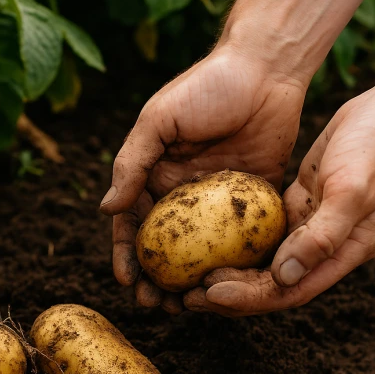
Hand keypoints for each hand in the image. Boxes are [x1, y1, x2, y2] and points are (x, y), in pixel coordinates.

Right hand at [98, 46, 305, 313]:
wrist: (267, 67)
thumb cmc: (206, 87)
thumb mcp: (159, 121)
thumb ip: (132, 163)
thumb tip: (106, 210)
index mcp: (154, 174)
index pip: (133, 224)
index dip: (126, 256)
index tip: (128, 283)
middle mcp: (182, 192)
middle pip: (165, 247)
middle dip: (156, 279)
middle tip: (156, 306)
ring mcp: (218, 200)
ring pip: (201, 252)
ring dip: (191, 280)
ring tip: (187, 305)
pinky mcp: (253, 199)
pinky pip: (241, 239)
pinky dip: (232, 264)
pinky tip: (230, 285)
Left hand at [185, 84, 374, 315]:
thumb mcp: (353, 190)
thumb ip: (322, 235)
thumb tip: (284, 276)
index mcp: (340, 254)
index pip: (288, 291)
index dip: (248, 298)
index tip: (209, 293)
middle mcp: (321, 247)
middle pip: (268, 284)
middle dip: (227, 292)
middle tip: (185, 295)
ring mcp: (307, 226)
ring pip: (260, 261)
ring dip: (227, 270)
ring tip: (187, 275)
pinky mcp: (294, 205)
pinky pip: (258, 231)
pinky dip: (233, 239)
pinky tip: (201, 238)